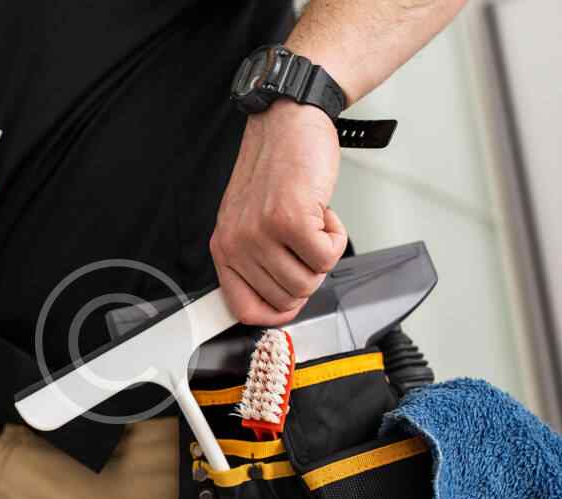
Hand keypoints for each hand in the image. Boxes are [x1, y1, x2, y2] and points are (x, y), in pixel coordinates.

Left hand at [210, 101, 347, 325]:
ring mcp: (261, 233)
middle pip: (287, 299)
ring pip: (308, 283)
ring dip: (324, 254)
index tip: (293, 300)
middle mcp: (237, 244)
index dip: (278, 312)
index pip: (245, 310)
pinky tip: (324, 214)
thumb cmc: (276, 169)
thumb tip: (282, 304)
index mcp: (224, 249)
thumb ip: (257, 262)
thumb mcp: (250, 221)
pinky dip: (337, 237)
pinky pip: (327, 258)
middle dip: (309, 274)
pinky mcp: (290, 220)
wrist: (288, 121)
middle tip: (307, 240)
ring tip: (313, 223)